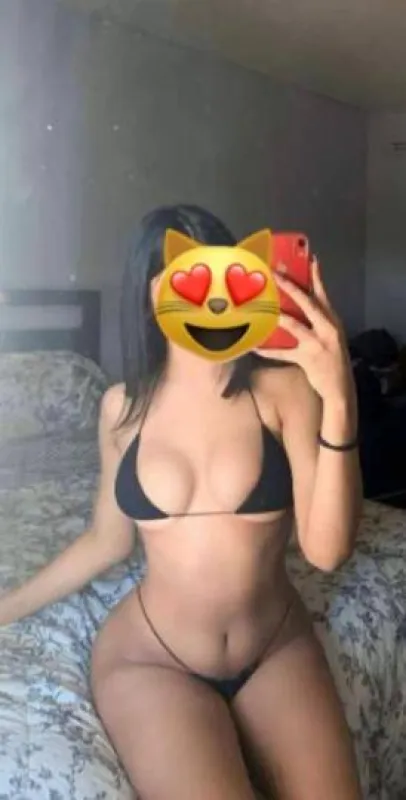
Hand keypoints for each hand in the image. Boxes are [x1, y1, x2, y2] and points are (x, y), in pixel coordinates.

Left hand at [254, 258, 353, 401]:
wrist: (340, 387)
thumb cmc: (332, 359)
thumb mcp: (330, 336)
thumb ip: (317, 321)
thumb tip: (294, 306)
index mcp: (332, 320)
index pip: (323, 294)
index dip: (317, 277)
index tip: (310, 259)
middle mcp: (327, 328)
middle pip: (308, 303)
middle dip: (291, 287)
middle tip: (276, 274)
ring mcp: (317, 343)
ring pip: (295, 325)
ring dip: (278, 316)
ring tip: (263, 306)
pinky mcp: (306, 358)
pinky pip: (283, 353)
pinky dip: (267, 350)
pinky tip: (253, 347)